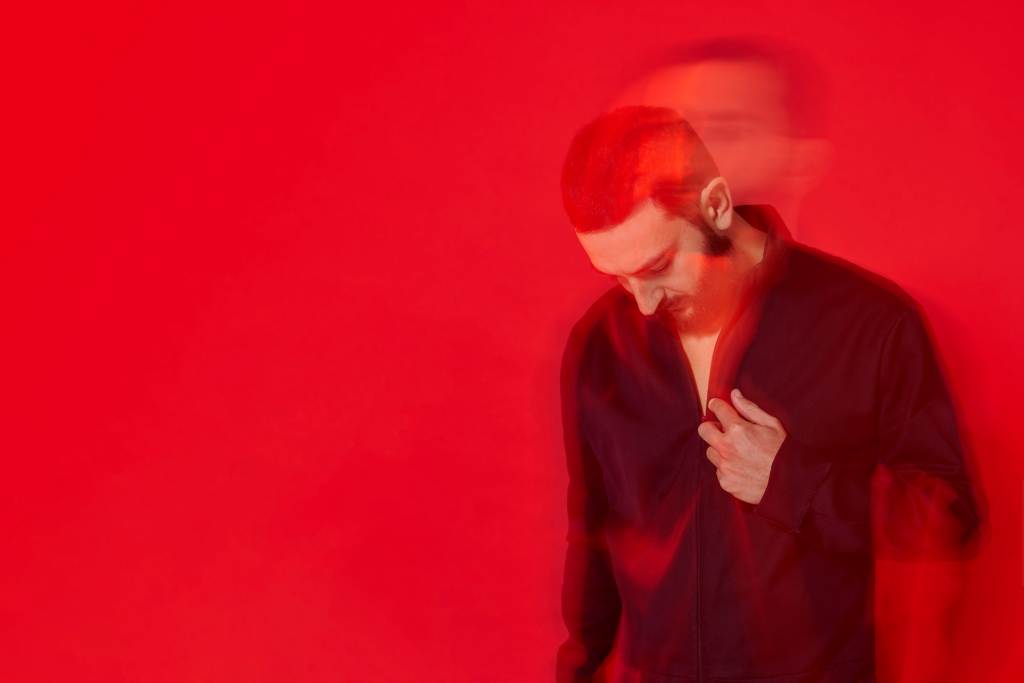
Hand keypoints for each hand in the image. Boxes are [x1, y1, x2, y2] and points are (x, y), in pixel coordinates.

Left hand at [697, 387, 786, 504]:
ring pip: (711, 451)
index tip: (718, 407)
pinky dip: (727, 468)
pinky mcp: (726, 482)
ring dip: (720, 449)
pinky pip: (719, 470)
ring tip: (739, 453)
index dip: (717, 406)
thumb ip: (749, 408)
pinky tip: (743, 468)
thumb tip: (734, 394)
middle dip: (711, 427)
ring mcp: (725, 466)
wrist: (791, 484)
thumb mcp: (772, 424)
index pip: (717, 409)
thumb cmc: (784, 452)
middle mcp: (727, 447)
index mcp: (738, 429)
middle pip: (703, 430)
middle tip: (724, 431)